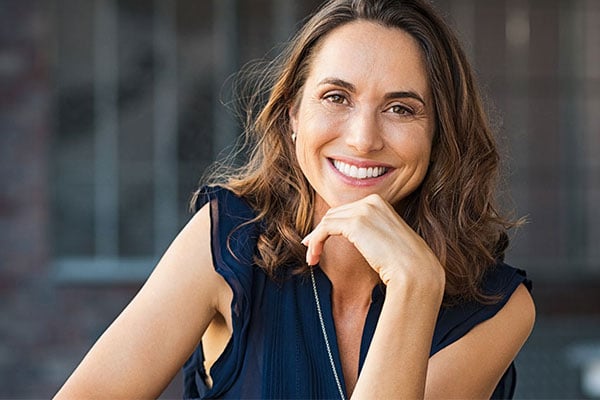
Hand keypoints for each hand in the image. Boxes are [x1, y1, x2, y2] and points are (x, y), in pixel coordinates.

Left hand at [302, 194, 444, 289]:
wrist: (415, 271)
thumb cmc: (404, 262)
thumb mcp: (386, 239)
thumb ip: (371, 232)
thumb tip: (354, 237)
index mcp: (380, 202)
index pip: (347, 210)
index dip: (330, 226)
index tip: (320, 241)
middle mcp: (371, 201)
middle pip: (335, 214)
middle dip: (320, 232)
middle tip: (311, 250)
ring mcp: (363, 210)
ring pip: (327, 221)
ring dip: (315, 240)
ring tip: (312, 259)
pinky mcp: (354, 223)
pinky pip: (324, 229)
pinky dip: (315, 242)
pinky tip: (313, 257)